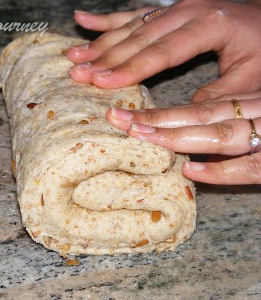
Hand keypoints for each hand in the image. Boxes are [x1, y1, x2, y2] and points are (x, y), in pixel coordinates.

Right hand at [69, 0, 260, 100]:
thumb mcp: (249, 81)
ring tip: (73, 56)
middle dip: (105, 58)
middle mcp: (189, 9)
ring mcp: (177, 6)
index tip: (101, 83)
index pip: (162, 52)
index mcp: (210, 24)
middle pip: (139, 38)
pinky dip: (107, 20)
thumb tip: (175, 117)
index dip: (129, 69)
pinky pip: (134, 14)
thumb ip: (213, 99)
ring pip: (131, 27)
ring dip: (100, 43)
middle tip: (77, 72)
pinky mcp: (169, 10)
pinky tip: (83, 20)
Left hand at [106, 92, 260, 183]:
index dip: (156, 113)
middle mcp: (253, 112)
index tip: (122, 114)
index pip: (195, 108)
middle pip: (198, 114)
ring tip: (141, 136)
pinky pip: (251, 167)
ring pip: (219, 134)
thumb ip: (224, 120)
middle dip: (154, 119)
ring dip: (177, 136)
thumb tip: (182, 130)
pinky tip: (190, 171)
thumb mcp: (256, 114)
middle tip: (115, 118)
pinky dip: (221, 170)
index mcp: (244, 105)